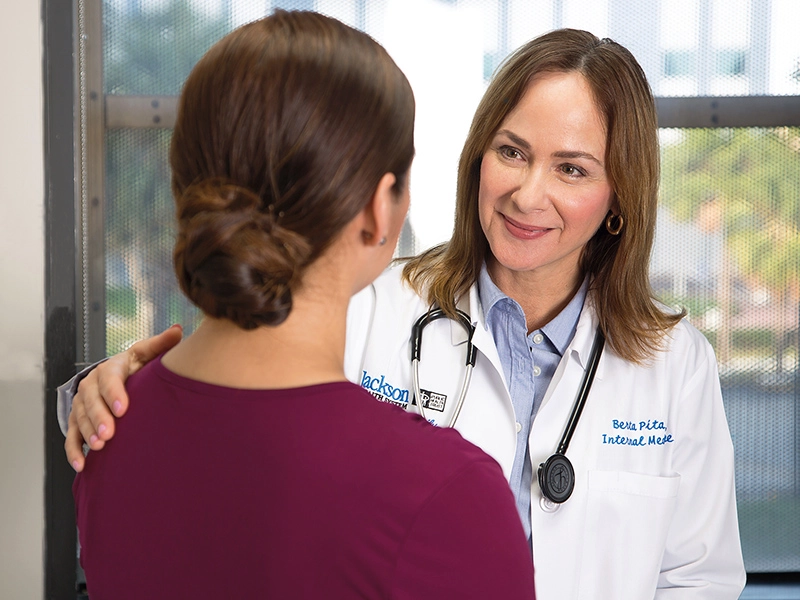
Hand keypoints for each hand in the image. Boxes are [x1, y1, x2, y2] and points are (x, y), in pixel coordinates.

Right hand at [65, 324, 182, 471]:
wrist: (120, 376)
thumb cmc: (137, 366)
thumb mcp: (147, 353)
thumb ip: (161, 344)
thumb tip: (178, 330)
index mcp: (112, 367)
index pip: (110, 378)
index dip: (114, 393)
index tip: (123, 409)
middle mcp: (93, 383)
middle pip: (91, 400)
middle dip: (99, 417)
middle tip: (109, 433)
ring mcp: (83, 402)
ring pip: (80, 417)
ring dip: (88, 432)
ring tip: (99, 446)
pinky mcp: (78, 419)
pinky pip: (72, 435)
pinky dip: (75, 450)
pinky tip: (82, 463)